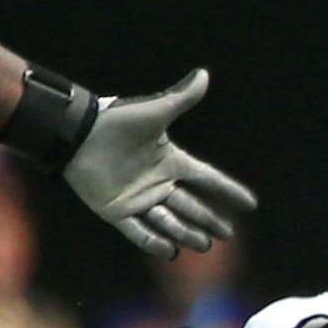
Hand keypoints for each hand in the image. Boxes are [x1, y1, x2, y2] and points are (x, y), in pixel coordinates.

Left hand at [63, 69, 257, 258]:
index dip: (228, 190)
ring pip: (169, 222)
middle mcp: (157, 182)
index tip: (250, 204)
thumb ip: (181, 97)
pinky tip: (170, 252)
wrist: (76, 133)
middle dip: (210, 221)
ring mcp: (138, 198)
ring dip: (187, 234)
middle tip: (227, 236)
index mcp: (170, 161)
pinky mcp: (116, 210)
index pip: (207, 178)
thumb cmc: (116, 120)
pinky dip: (154, 243)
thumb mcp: (154, 111)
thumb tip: (204, 74)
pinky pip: (139, 231)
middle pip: (191, 207)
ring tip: (203, 245)